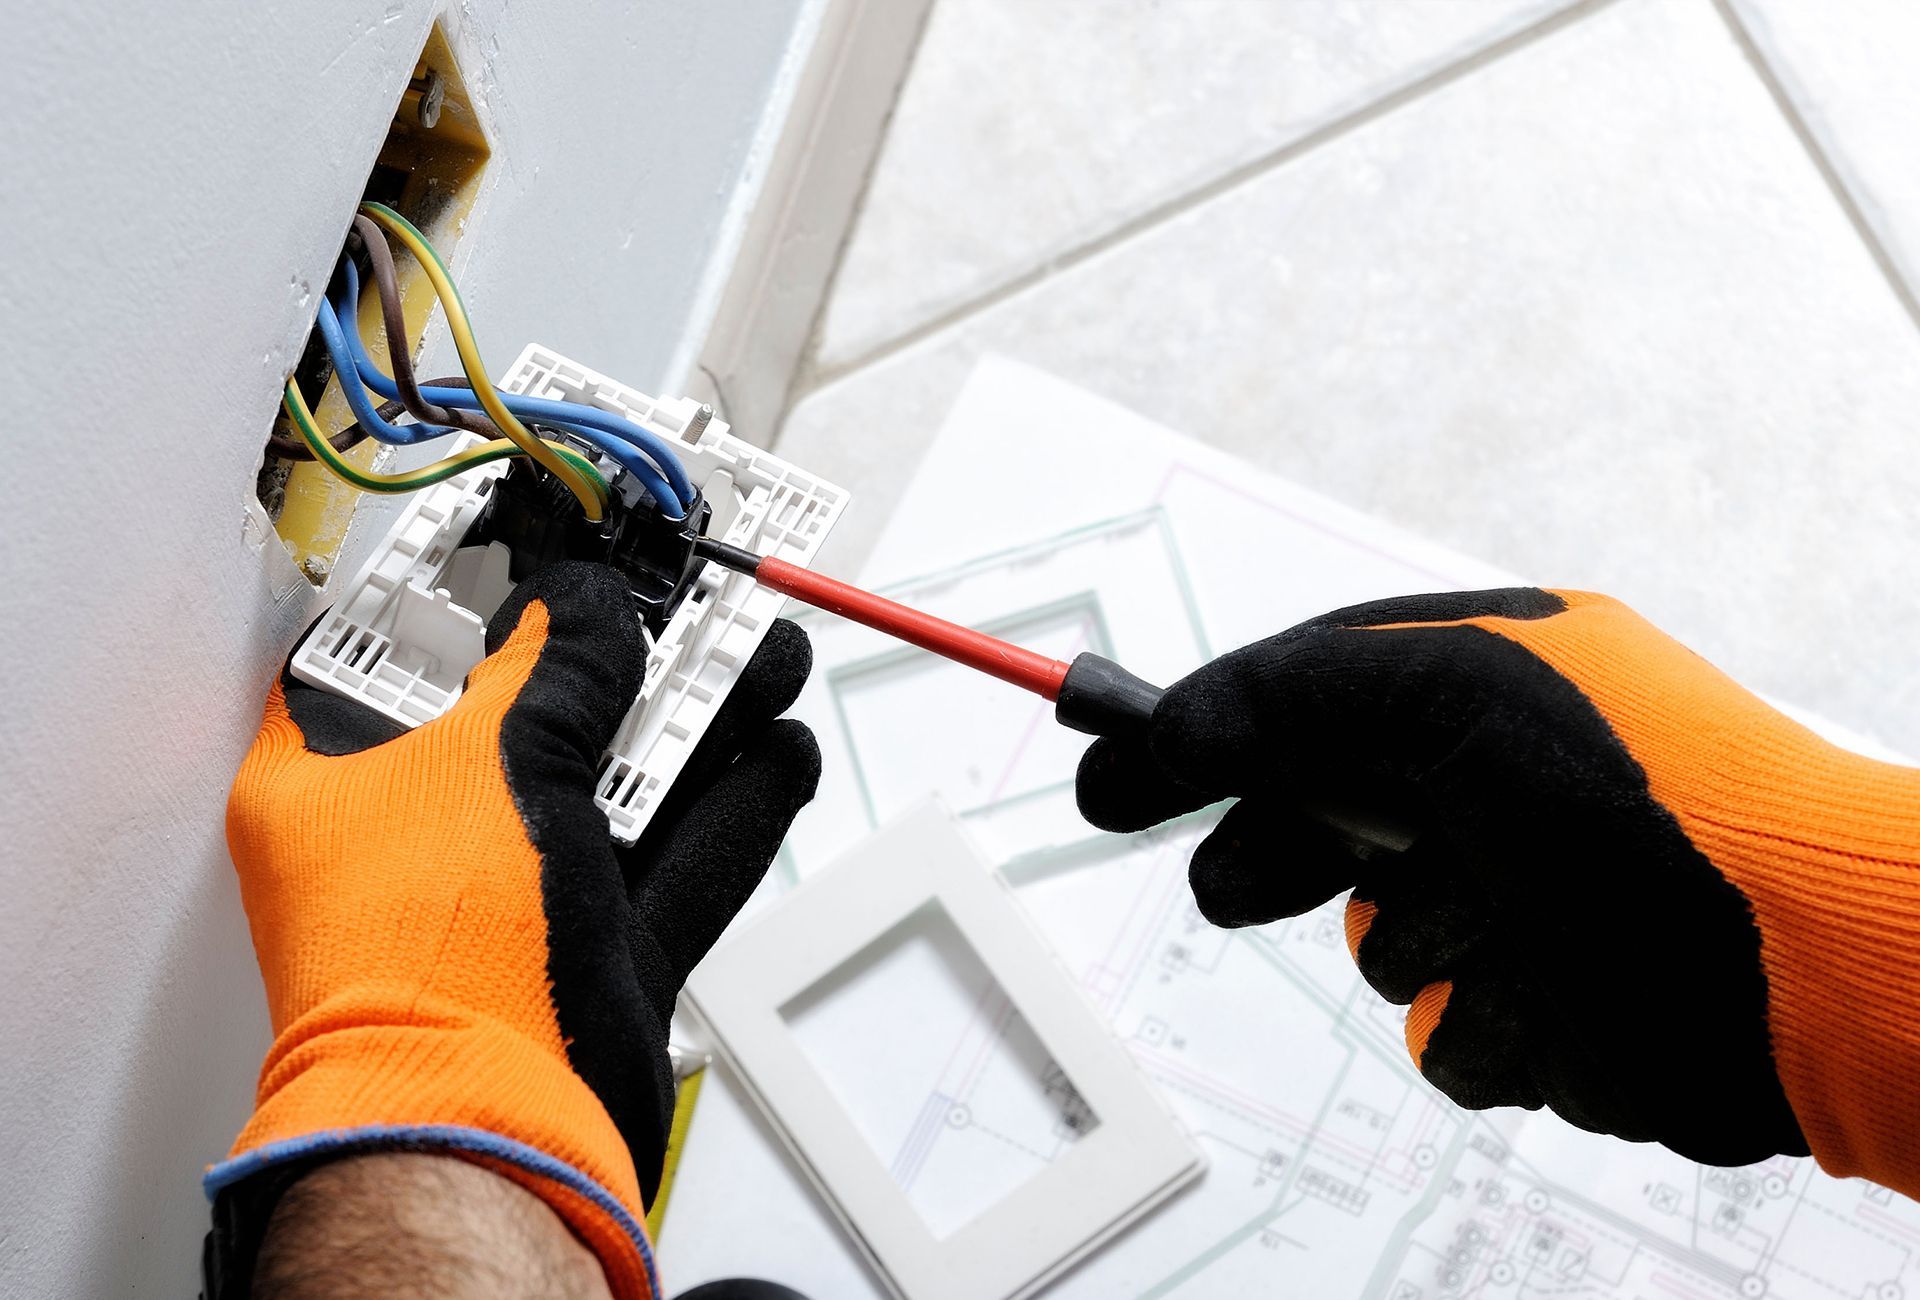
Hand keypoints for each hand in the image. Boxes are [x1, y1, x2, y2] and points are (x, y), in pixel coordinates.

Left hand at [209, 561, 818, 1298]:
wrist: (487, 1127)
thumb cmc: (428, 956)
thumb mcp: (492, 761)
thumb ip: (556, 669)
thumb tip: (588, 606)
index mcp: (339, 783)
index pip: (401, 654)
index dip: (476, 591)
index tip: (552, 548)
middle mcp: (424, 839)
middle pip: (539, 716)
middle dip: (634, 658)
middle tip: (695, 603)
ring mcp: (515, 902)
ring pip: (624, 789)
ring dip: (703, 724)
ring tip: (767, 659)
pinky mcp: (596, 956)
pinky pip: (677, 865)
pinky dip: (732, 812)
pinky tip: (778, 755)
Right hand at [1078, 588, 1919, 1186]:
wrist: (1797, 965)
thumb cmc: (1645, 797)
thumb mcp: (1442, 692)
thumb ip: (1281, 696)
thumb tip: (1160, 732)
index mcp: (1481, 685)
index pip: (1298, 700)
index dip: (1199, 738)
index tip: (1109, 774)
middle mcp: (1495, 790)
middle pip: (1316, 826)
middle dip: (1277, 855)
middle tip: (1240, 883)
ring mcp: (1519, 904)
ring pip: (1376, 942)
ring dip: (1418, 938)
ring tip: (1497, 917)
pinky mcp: (1543, 1012)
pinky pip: (1443, 1034)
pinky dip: (1481, 1018)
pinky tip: (1546, 992)